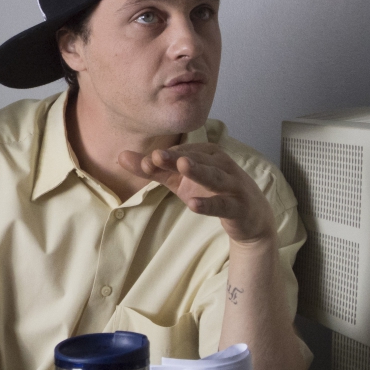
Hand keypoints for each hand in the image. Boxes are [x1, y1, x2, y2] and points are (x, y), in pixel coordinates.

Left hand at [117, 143, 275, 244]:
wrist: (249, 216)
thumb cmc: (210, 191)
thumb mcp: (178, 181)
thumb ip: (152, 169)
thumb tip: (120, 156)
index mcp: (206, 153)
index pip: (182, 152)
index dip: (163, 157)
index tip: (144, 163)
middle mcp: (221, 164)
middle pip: (196, 159)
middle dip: (176, 157)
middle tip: (157, 155)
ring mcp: (232, 184)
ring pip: (214, 176)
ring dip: (198, 170)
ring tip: (181, 166)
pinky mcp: (239, 206)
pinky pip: (223, 204)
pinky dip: (209, 204)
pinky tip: (193, 204)